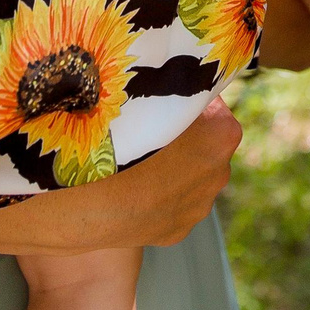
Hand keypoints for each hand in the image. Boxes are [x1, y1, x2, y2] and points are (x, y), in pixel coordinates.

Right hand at [20, 97, 240, 251]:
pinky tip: (130, 189)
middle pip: (205, 145)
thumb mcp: (151, 99)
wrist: (88, 201)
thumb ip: (173, 91)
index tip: (165, 100)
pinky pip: (171, 205)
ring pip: (189, 178)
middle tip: (148, 128)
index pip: (214, 108)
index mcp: (222, 136)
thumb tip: (176, 77)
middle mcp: (220, 174)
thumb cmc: (119, 138)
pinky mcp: (177, 232)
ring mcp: (198, 207)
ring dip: (172, 168)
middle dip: (185, 136)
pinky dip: (156, 197)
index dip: (190, 100)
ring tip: (136, 160)